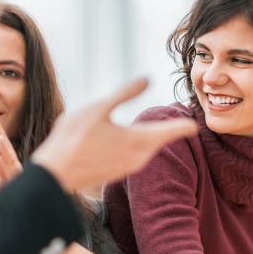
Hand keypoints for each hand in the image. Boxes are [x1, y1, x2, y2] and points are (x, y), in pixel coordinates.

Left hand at [0, 111, 21, 194]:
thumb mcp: (1, 179)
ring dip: (0, 136)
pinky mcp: (16, 178)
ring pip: (6, 151)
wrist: (17, 210)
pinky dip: (3, 153)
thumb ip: (0, 168)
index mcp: (4, 162)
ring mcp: (14, 169)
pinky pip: (9, 165)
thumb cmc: (9, 196)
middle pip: (1, 141)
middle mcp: (10, 163)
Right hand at [31, 78, 197, 190]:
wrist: (55, 174)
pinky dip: (136, 147)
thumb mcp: (98, 108)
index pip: (175, 131)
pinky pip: (135, 157)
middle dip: (169, 129)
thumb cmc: (73, 138)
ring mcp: (129, 168)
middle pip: (162, 140)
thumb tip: (147, 79)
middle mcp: (140, 156)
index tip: (197, 121)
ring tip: (151, 128)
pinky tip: (121, 141)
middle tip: (179, 120)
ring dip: (150, 138)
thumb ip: (124, 93)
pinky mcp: (119, 174)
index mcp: (139, 139)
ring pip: (148, 149)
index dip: (187, 124)